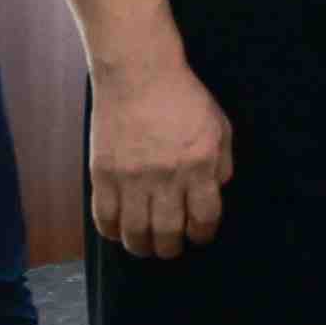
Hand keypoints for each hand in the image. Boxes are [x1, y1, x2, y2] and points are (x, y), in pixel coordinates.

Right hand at [89, 55, 233, 257]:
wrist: (138, 75)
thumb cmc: (183, 98)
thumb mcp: (220, 127)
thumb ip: (222, 163)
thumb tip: (217, 192)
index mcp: (200, 166)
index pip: (205, 217)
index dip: (203, 234)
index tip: (200, 237)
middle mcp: (166, 177)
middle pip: (169, 232)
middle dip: (172, 248)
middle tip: (171, 249)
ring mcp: (132, 178)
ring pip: (135, 231)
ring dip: (141, 247)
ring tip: (146, 247)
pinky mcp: (103, 174)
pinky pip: (104, 216)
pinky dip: (112, 231)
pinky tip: (119, 233)